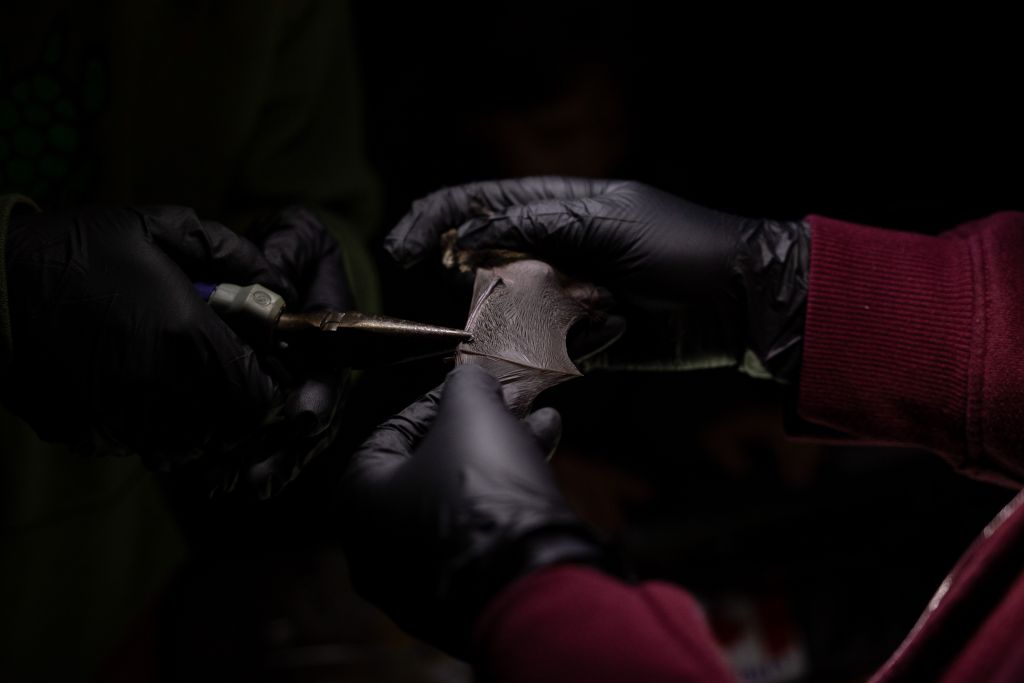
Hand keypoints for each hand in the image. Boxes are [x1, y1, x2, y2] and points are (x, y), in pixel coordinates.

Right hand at [3, 205, 291, 468]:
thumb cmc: (76, 250)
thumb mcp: (157, 228)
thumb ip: (226, 251)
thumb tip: (275, 279)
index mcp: (188, 338)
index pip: (259, 393)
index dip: (266, 383)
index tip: (257, 365)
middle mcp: (163, 388)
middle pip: (229, 428)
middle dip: (236, 407)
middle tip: (224, 378)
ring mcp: (124, 418)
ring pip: (188, 446)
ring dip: (198, 423)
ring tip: (183, 386)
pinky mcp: (92, 434)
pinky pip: (142, 447)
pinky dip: (154, 431)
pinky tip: (141, 395)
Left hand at [243, 205, 356, 495]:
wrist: (270, 262)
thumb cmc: (289, 247)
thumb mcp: (296, 236)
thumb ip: (289, 252)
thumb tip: (274, 288)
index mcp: (334, 331)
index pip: (332, 369)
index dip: (319, 396)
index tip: (300, 420)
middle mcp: (320, 365)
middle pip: (313, 417)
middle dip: (289, 450)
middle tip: (260, 477)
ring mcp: (297, 385)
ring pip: (289, 435)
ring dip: (266, 463)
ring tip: (237, 485)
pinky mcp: (269, 397)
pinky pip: (262, 433)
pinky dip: (242, 457)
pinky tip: (217, 479)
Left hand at [339, 365, 606, 656]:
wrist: (526, 584)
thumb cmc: (480, 493)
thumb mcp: (473, 413)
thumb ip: (466, 385)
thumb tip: (471, 378)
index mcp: (358, 499)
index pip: (393, 431)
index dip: (440, 400)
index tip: (476, 385)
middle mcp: (376, 545)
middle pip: (431, 467)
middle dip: (480, 428)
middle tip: (513, 405)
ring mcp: (416, 579)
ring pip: (459, 500)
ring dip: (501, 456)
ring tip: (543, 426)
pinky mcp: (460, 599)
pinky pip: (477, 536)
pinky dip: (504, 501)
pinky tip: (544, 466)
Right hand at [386, 178, 809, 380]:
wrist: (742, 302)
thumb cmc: (680, 247)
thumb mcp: (606, 221)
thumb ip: (536, 224)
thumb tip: (468, 233)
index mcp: (559, 209)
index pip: (479, 206)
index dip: (434, 220)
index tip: (401, 249)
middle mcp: (554, 253)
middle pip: (485, 265)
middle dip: (467, 282)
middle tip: (464, 305)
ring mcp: (566, 299)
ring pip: (508, 315)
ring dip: (506, 327)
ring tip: (532, 333)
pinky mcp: (582, 343)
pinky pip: (540, 354)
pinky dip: (536, 361)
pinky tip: (550, 358)